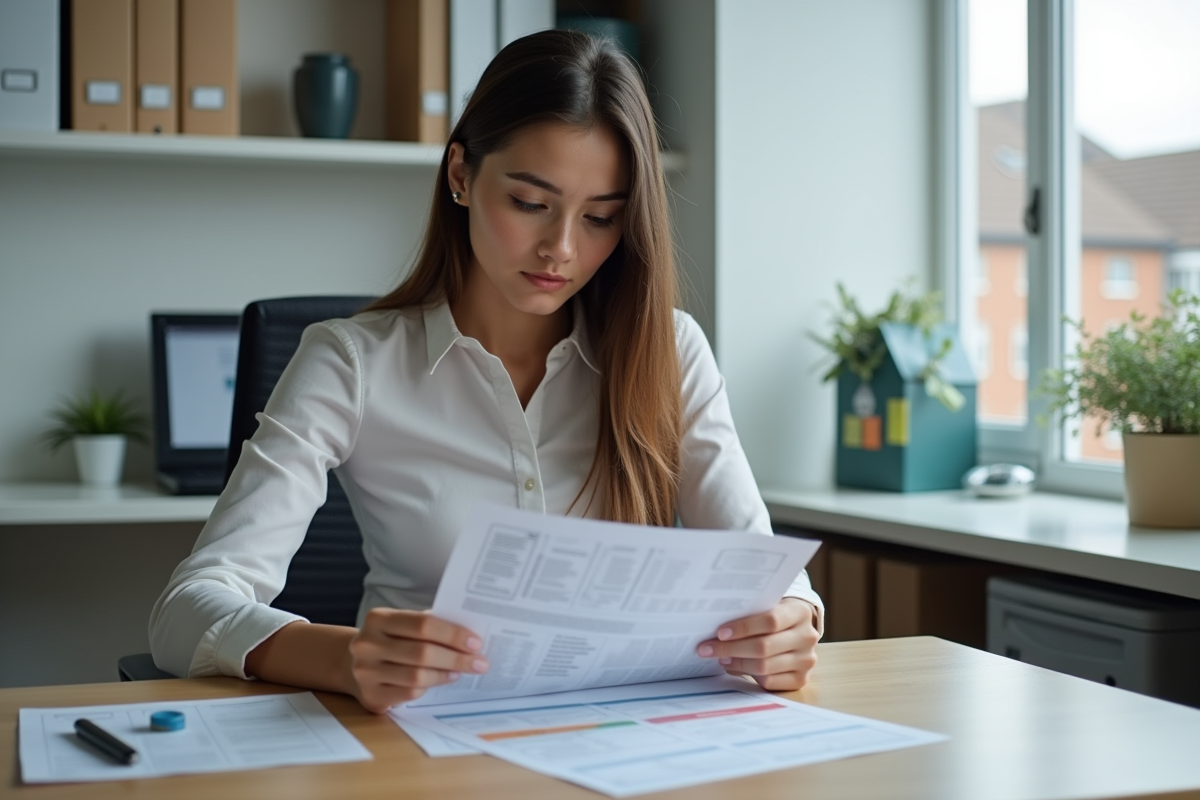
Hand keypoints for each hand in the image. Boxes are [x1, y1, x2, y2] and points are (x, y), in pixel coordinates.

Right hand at [347, 609, 488, 712]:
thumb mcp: (400, 625)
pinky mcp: (370, 696)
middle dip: (456, 658)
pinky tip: (442, 679)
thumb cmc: (389, 641)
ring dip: (446, 674)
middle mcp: (367, 645)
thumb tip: (468, 635)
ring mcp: (365, 673)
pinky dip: (430, 687)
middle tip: (480, 662)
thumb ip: (427, 625)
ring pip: (417, 676)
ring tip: (461, 670)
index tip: (475, 642)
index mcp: (378, 619)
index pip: (422, 624)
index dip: (452, 634)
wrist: (350, 664)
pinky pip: (409, 694)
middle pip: (422, 653)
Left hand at [695, 597, 818, 690]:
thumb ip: (750, 615)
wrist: (798, 631)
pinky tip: (735, 667)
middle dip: (731, 648)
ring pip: (764, 666)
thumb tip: (717, 632)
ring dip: (737, 663)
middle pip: (764, 646)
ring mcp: (806, 660)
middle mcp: (807, 637)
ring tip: (720, 657)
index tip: (720, 632)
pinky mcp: (801, 679)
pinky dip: (748, 675)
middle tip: (707, 648)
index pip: (771, 620)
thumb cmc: (776, 617)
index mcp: (800, 612)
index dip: (744, 627)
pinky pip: (769, 682)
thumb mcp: (769, 608)